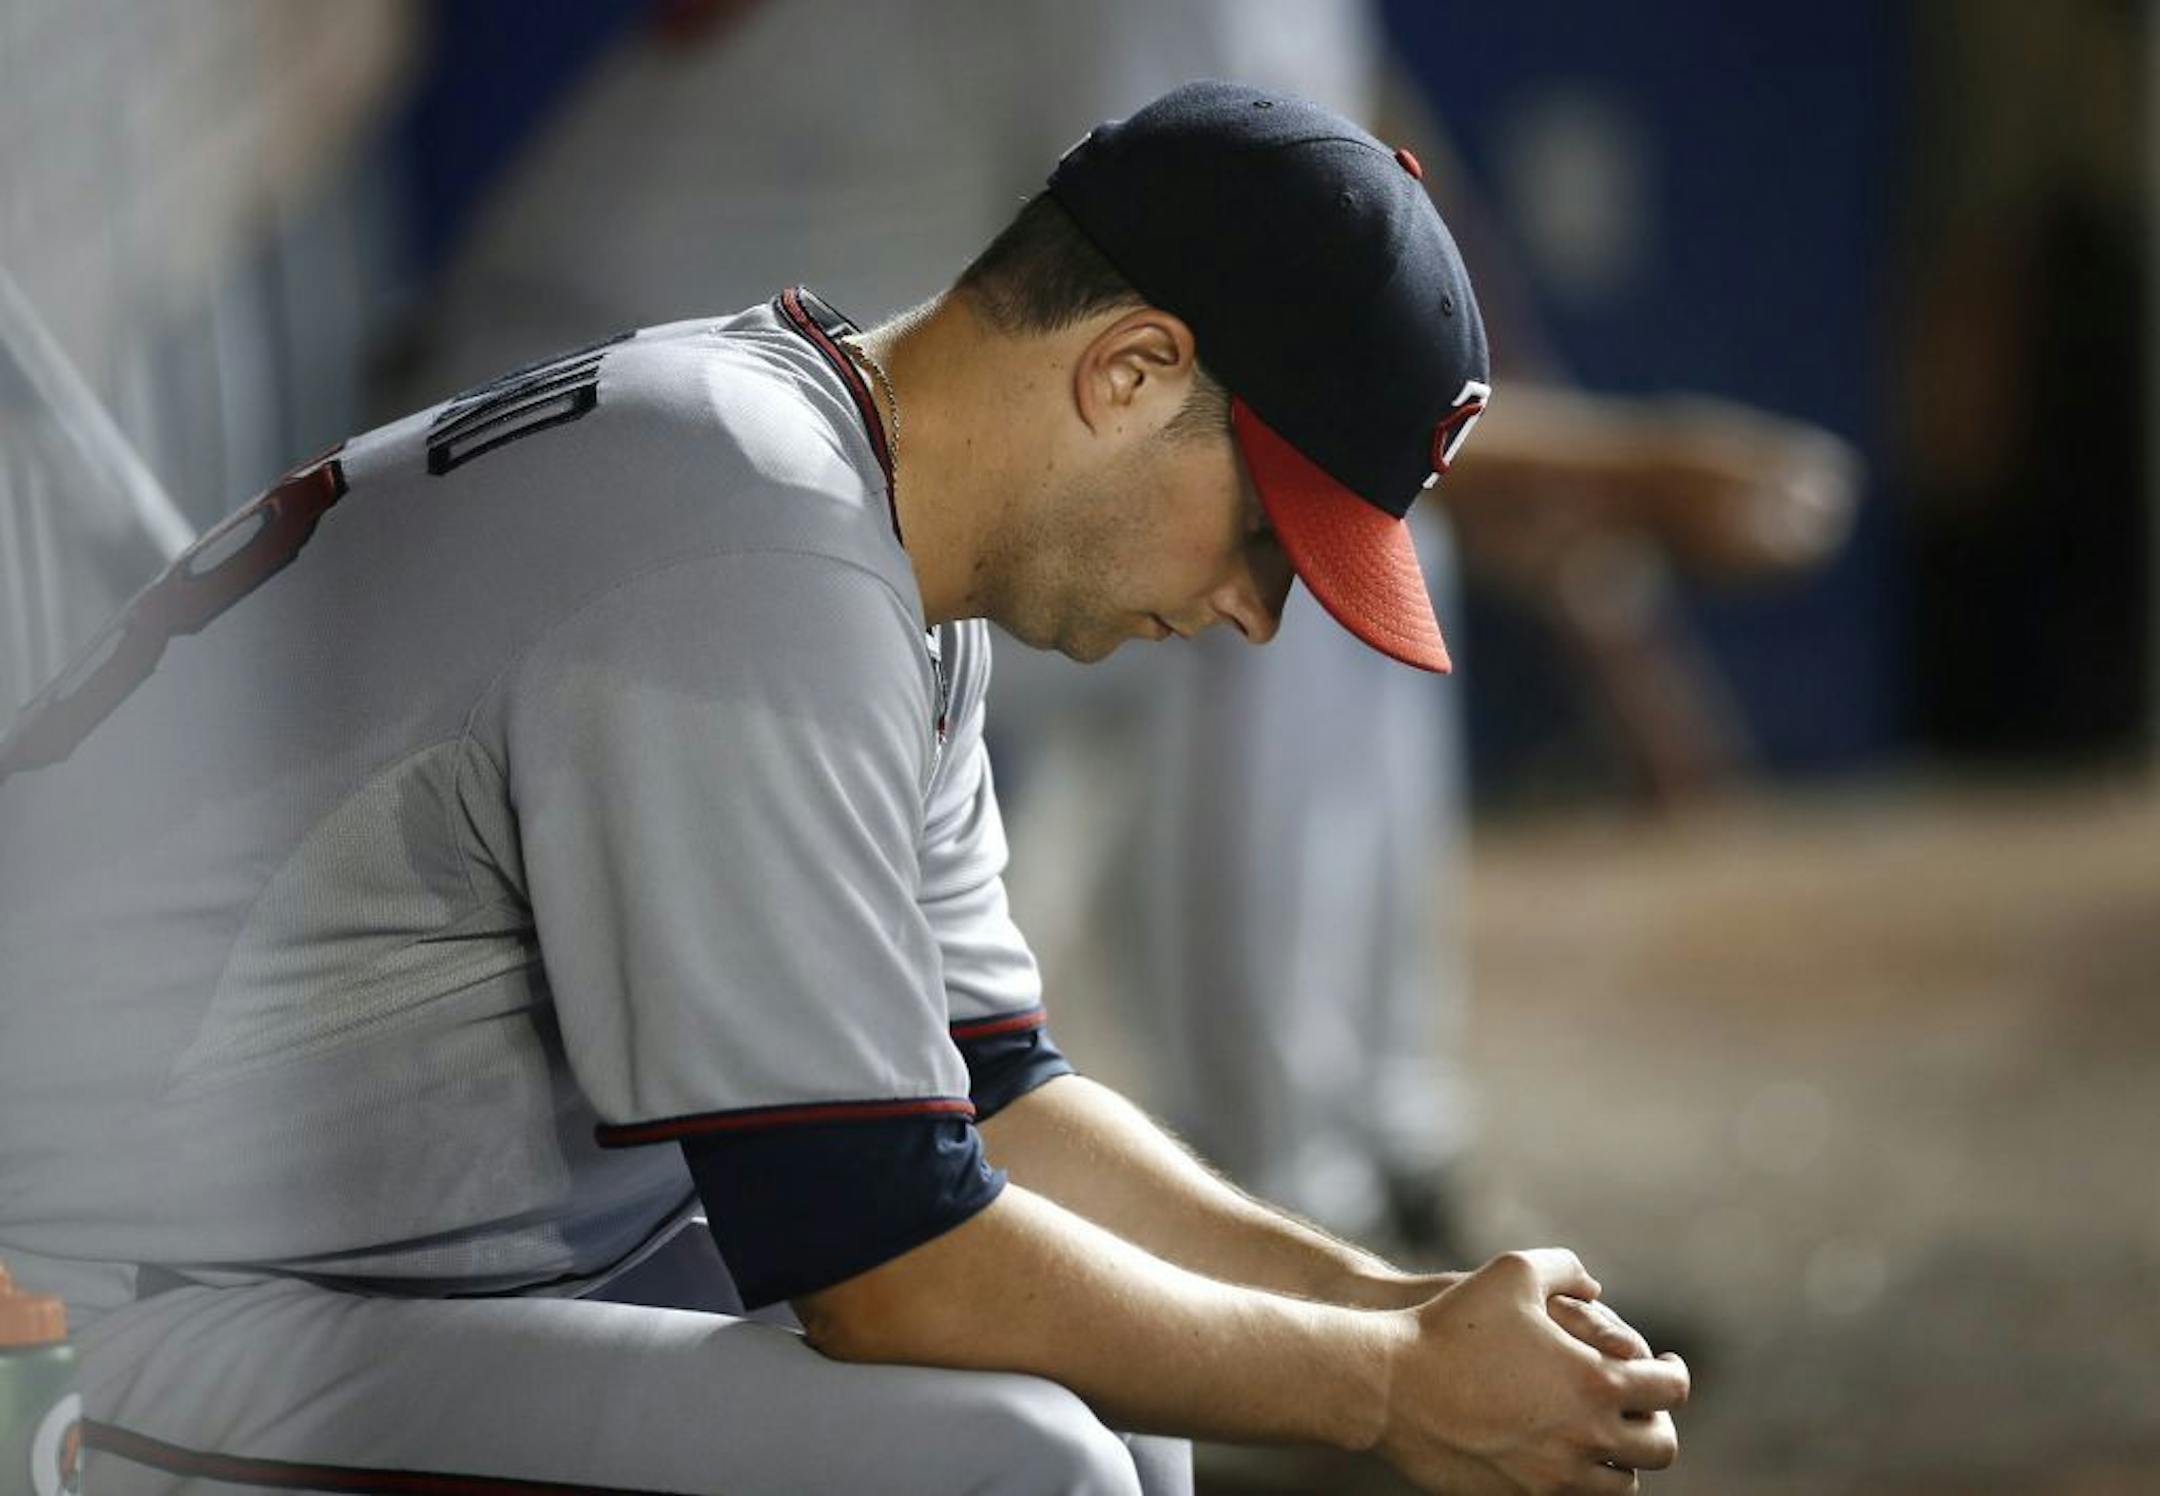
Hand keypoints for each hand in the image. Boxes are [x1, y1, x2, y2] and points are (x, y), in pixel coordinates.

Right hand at [1373, 1249, 1688, 1493]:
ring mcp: (1555, 1479)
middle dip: (1657, 1422)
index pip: (1670, 1391)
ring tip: (1602, 1431)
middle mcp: (1586, 1438)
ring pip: (1622, 1484)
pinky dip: (1581, 1479)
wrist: (1390, 1386)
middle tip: (1640, 1405)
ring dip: (1621, 1456)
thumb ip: (1566, 1269)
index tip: (1666, 1367)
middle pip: (1660, 1448)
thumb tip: (1597, 1289)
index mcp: (1595, 1382)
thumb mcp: (1512, 1272)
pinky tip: (1561, 1449)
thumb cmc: (1451, 1324)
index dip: (1675, 1374)